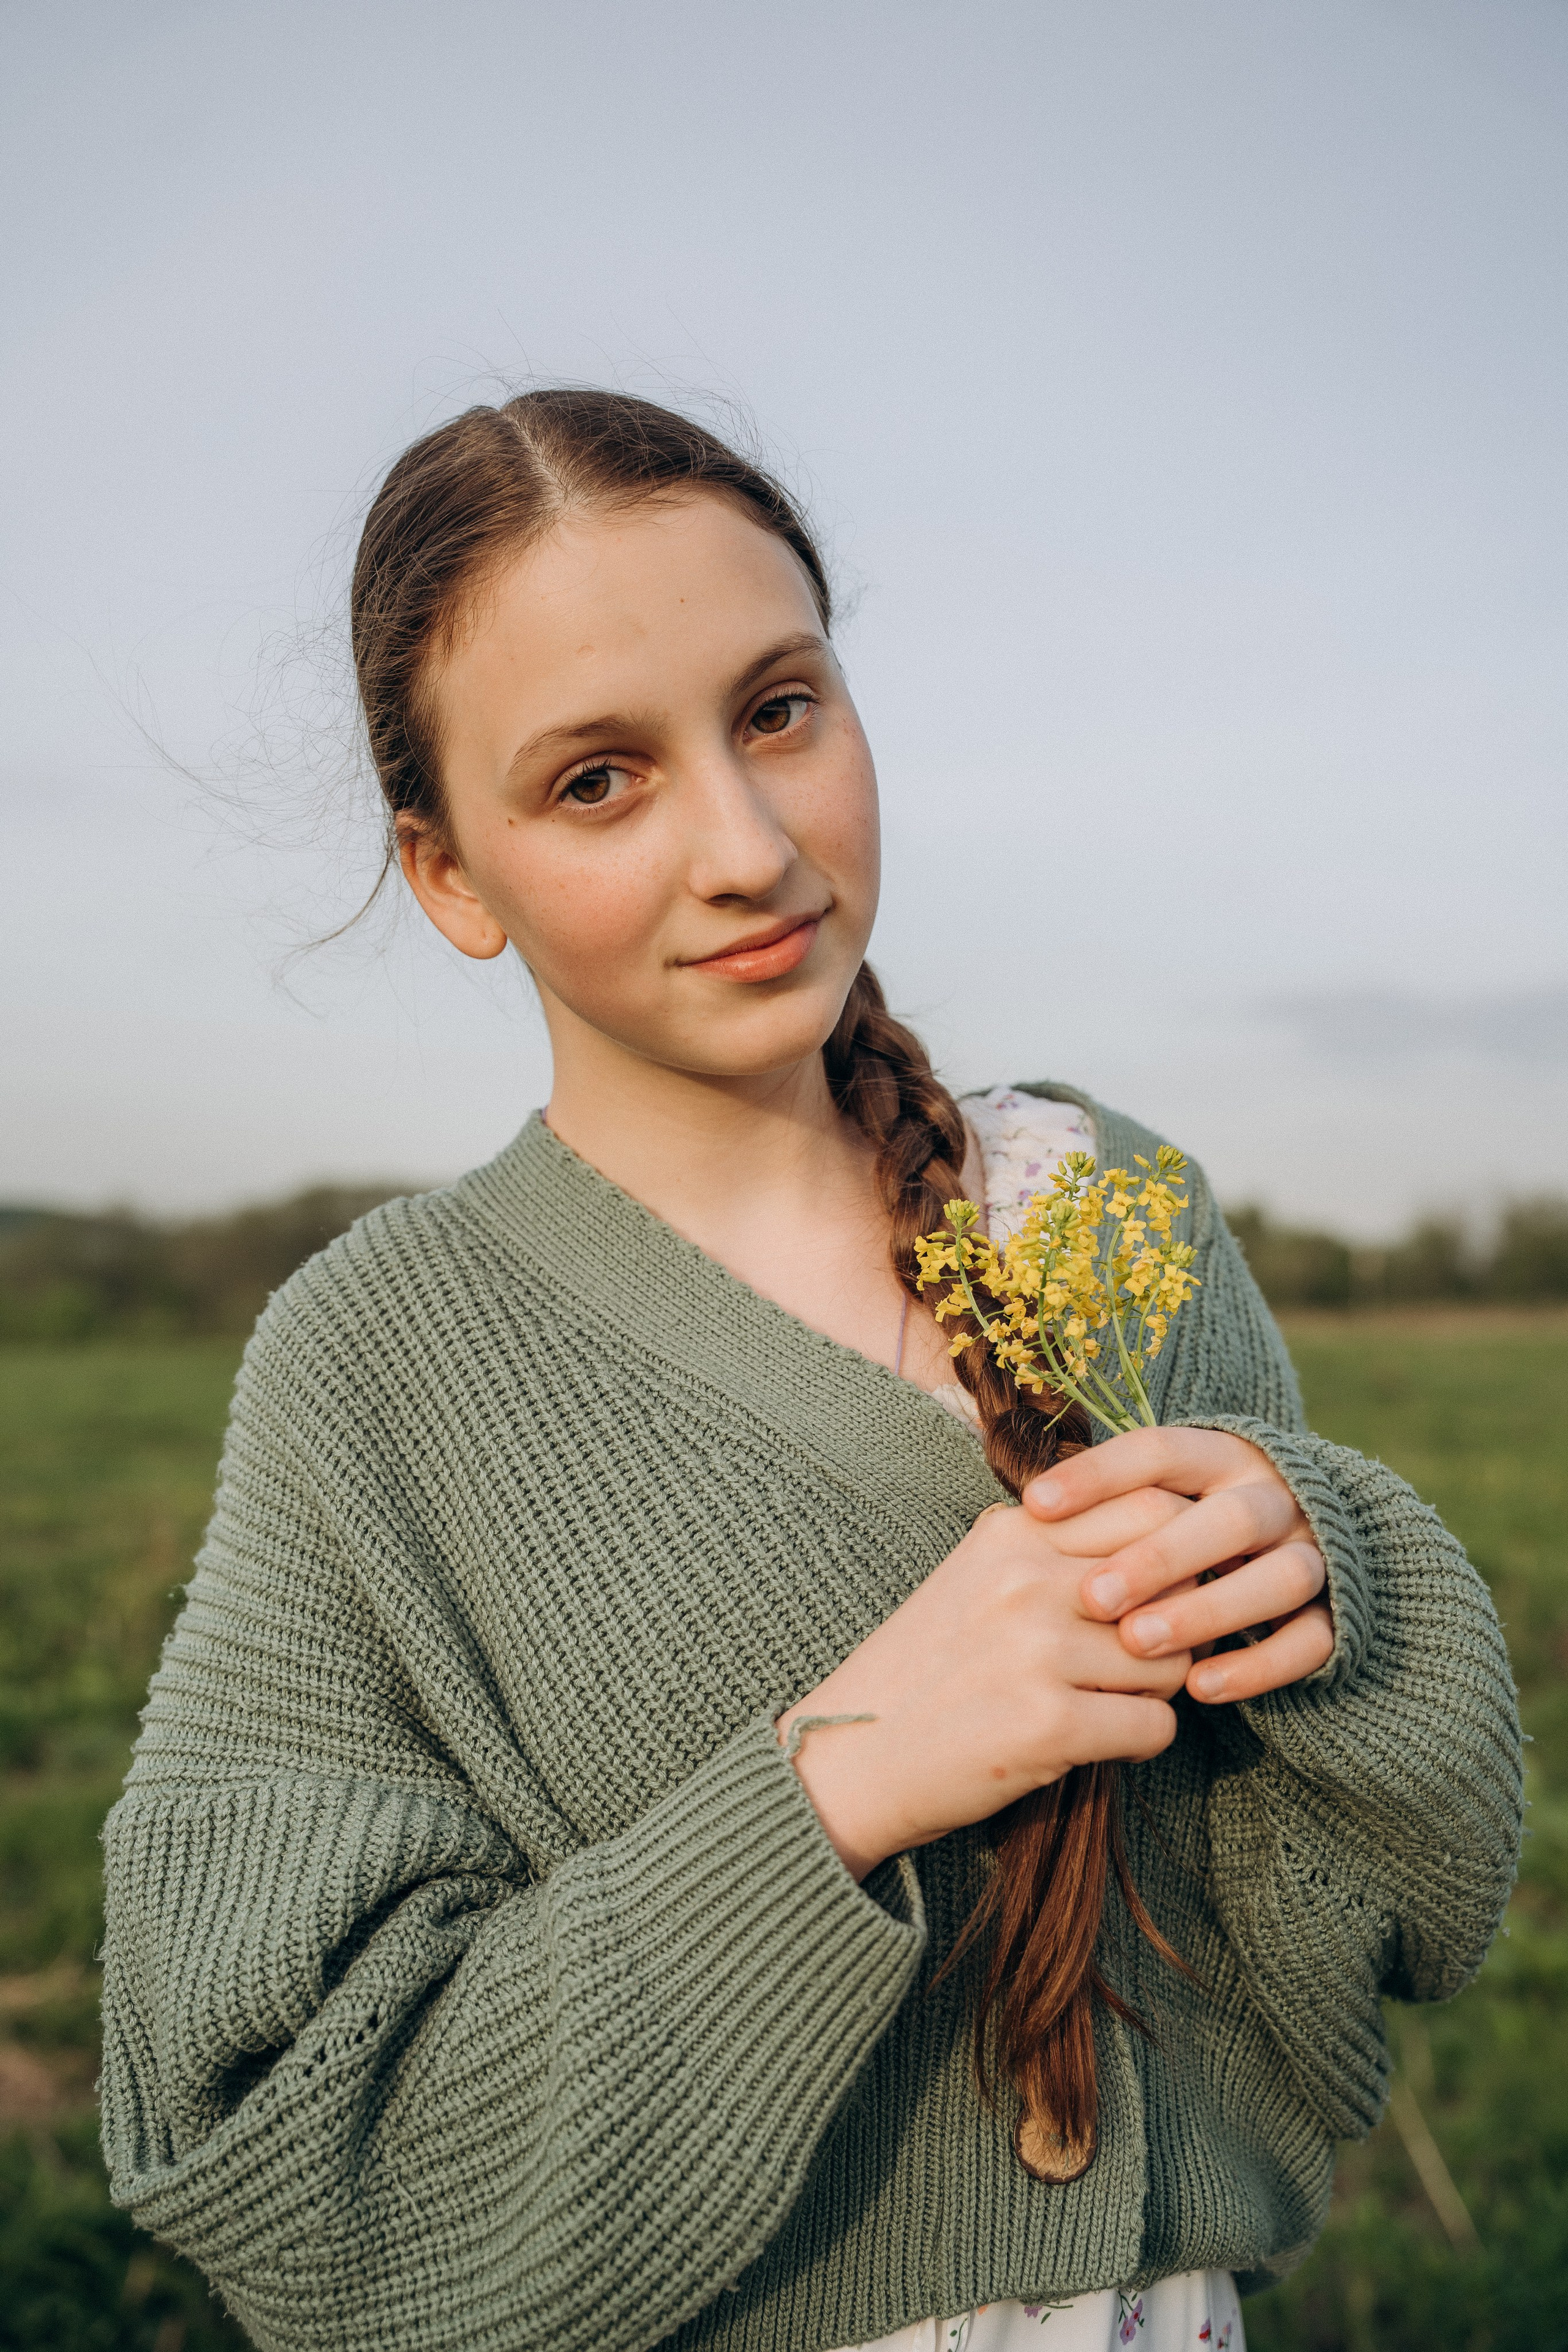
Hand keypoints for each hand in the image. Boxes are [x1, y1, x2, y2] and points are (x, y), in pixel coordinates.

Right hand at [776, 1502, 1190, 1880]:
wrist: (854, 1756)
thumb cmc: (930, 1667)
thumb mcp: (981, 1576)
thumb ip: (1060, 1549)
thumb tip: (1174, 1543)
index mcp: (1012, 1533)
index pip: (1151, 1506)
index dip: (1175, 1551)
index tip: (1157, 1588)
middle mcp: (1026, 1580)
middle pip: (1174, 1584)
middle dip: (1173, 1624)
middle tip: (1135, 1655)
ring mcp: (1037, 1651)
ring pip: (1171, 1660)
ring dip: (1152, 1689)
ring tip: (1102, 1700)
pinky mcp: (1050, 1725)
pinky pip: (1157, 1726)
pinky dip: (1138, 1741)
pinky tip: (1093, 1741)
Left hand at [1022, 1427, 1333, 1705]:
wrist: (1280, 1563)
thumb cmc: (1181, 1538)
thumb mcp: (1150, 1508)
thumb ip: (1107, 1511)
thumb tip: (1018, 1518)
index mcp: (1221, 1458)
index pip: (1162, 1452)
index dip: (1099, 1474)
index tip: (1034, 1506)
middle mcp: (1275, 1496)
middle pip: (1230, 1518)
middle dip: (1161, 1557)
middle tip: (1093, 1597)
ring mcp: (1314, 1553)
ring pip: (1279, 1577)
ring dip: (1208, 1611)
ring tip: (1138, 1644)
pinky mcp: (1337, 1613)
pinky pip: (1312, 1639)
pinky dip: (1259, 1665)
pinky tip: (1199, 1688)